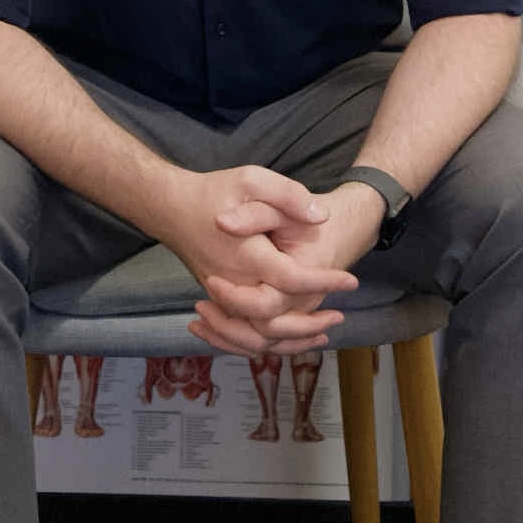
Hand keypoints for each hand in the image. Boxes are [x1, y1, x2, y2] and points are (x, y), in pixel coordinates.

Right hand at [152, 167, 358, 355]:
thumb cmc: (213, 191)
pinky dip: (265, 343)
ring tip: (322, 333)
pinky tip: (288, 337)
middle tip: (339, 315)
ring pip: (255, 337)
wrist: (171, 207)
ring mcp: (224, 296)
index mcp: (248, 255)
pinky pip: (241, 334)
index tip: (351, 280)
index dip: (324, 282)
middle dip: (309, 324)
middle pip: (273, 322)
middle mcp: (235, 283)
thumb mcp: (252, 179)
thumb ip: (288, 196)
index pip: (291, 279)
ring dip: (291, 341)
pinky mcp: (218, 300)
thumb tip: (320, 217)